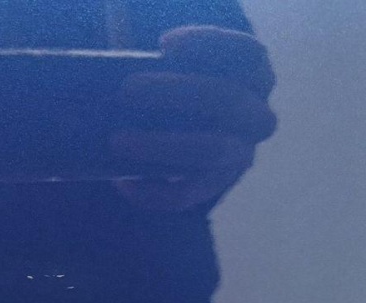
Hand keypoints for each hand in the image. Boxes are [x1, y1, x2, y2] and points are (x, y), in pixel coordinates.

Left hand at [110, 27, 276, 212]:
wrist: (181, 139)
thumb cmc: (175, 90)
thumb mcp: (175, 69)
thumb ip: (156, 59)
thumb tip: (110, 48)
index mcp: (252, 76)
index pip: (247, 56)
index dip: (210, 46)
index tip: (164, 44)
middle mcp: (254, 116)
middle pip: (227, 100)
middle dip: (176, 93)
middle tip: (126, 89)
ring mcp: (238, 154)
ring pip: (212, 150)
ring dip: (163, 145)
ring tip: (116, 140)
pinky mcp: (213, 187)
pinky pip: (188, 195)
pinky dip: (152, 192)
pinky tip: (121, 182)